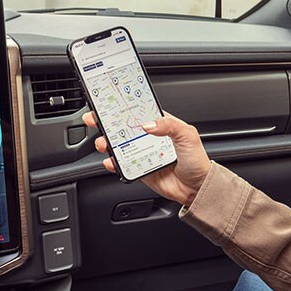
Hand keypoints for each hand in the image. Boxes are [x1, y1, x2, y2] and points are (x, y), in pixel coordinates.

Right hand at [84, 111, 210, 205]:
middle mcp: (149, 138)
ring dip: (107, 143)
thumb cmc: (196, 161)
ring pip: (119, 145)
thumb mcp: (187, 135)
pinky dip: (113, 162)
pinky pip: (122, 164)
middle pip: (123, 127)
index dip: (124, 107)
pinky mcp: (139, 168)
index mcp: (161, 125)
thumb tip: (148, 124)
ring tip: (103, 143)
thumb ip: (169, 125)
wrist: (196, 188)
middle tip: (94, 119)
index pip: (138, 112)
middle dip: (106, 122)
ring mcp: (142, 153)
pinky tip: (110, 160)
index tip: (109, 102)